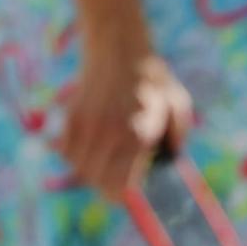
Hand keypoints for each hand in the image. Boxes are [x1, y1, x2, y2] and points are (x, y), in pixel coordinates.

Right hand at [59, 42, 192, 202]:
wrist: (118, 49)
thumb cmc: (152, 78)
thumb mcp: (176, 102)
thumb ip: (178, 134)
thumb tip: (172, 160)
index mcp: (140, 135)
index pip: (123, 185)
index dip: (123, 196)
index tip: (127, 196)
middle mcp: (111, 136)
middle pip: (99, 182)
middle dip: (108, 186)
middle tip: (116, 181)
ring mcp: (88, 129)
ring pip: (81, 169)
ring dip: (91, 171)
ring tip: (105, 160)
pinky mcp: (72, 120)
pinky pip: (67, 152)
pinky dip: (75, 155)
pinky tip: (90, 145)